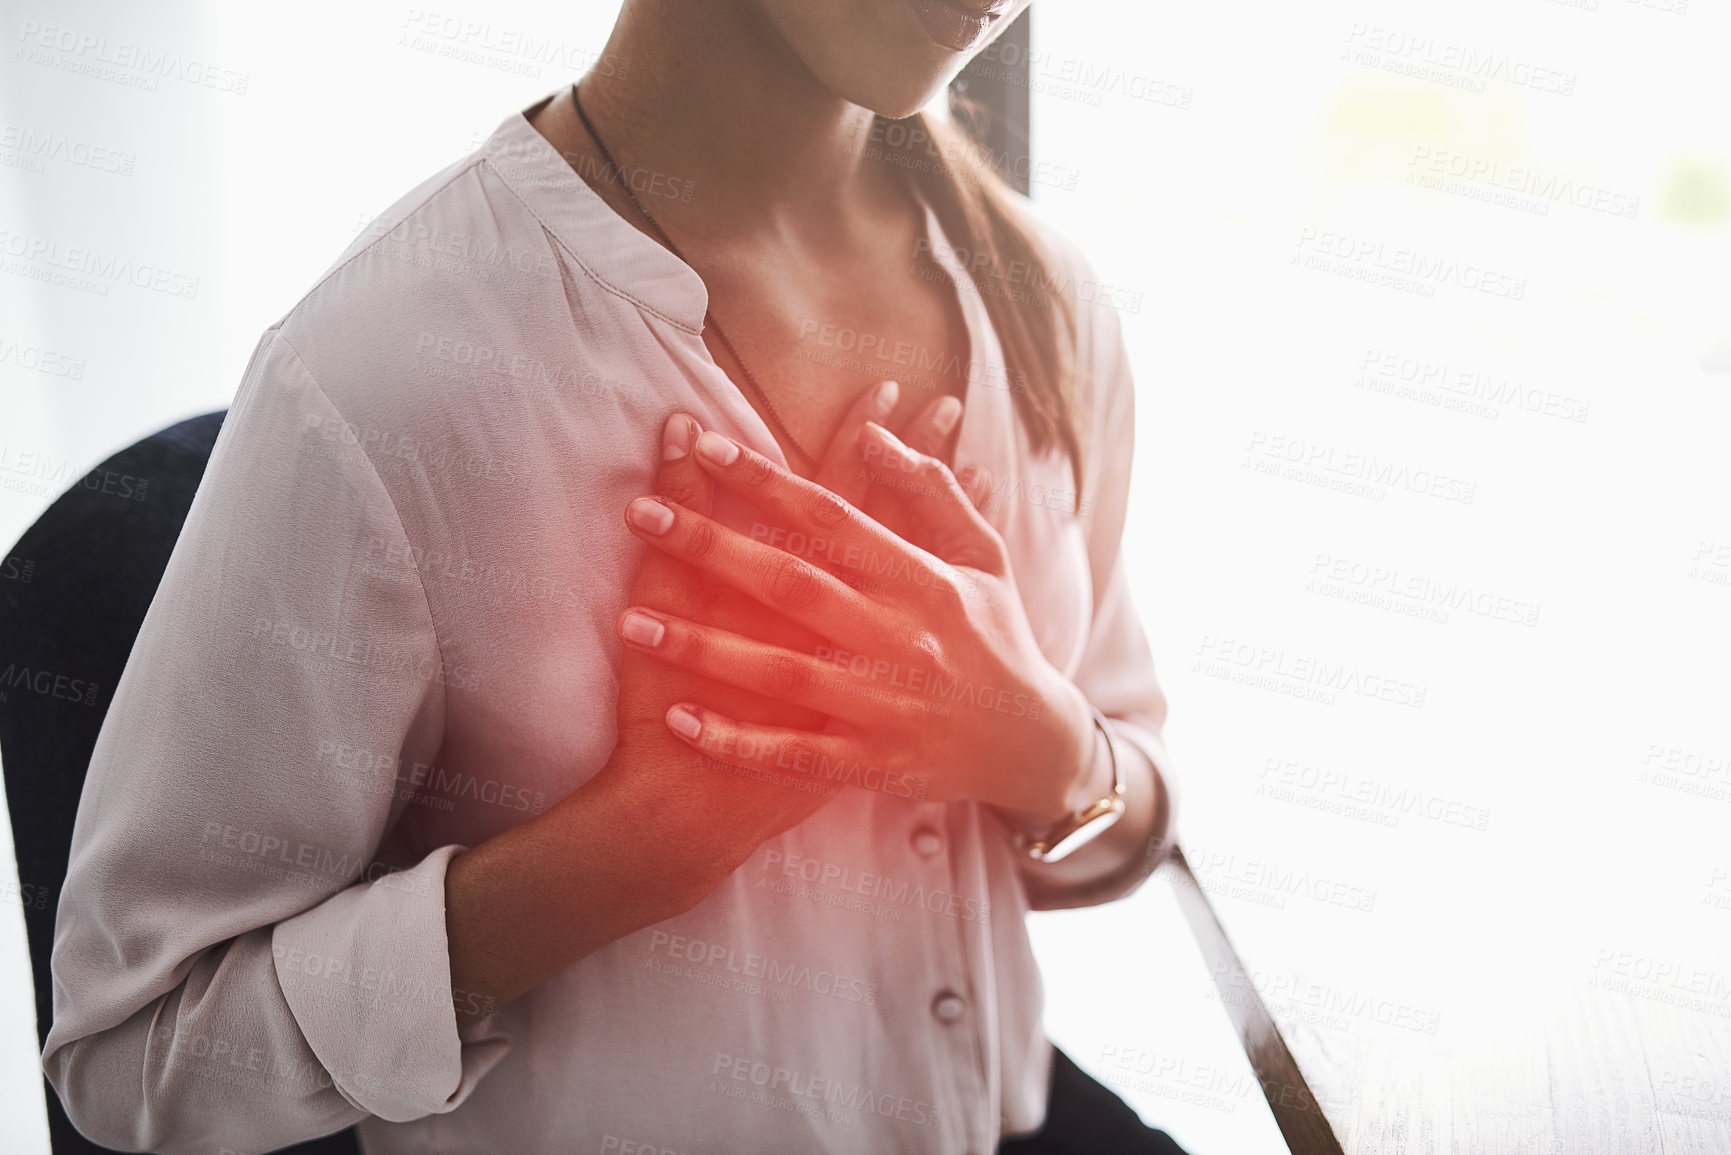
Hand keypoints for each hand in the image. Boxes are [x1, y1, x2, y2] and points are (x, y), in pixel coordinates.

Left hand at [616, 421, 1097, 826]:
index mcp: (923, 580)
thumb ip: (931, 493)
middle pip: (790, 584)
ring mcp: (884, 705)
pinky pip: (795, 754)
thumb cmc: (999, 639)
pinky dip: (737, 741)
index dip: (766, 481)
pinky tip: (680, 721)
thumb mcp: (984, 557)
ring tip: (632, 622)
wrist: (1034, 746)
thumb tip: (873, 434)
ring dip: (703, 648)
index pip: (833, 517)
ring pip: (780, 672)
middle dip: (710, 547)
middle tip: (640, 515)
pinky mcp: (873, 763)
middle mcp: (900, 638)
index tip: (705, 446)